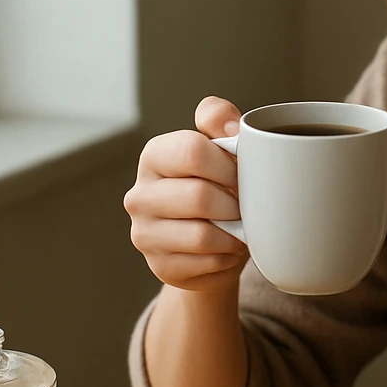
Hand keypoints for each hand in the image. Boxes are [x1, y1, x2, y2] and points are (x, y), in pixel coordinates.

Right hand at [124, 96, 250, 291]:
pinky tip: (229, 249)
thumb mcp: (222, 148)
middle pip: (198, 196)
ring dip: (233, 234)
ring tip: (242, 228)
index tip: (243, 174)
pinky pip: (206, 263)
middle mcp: (140, 195)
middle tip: (247, 206)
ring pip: (202, 236)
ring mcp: (144, 234)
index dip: (228, 165)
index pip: (192, 151)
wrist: (213, 240)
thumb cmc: (220, 186)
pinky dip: (227, 257)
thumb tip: (231, 126)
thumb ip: (221, 121)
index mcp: (155, 156)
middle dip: (234, 203)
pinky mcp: (160, 266)